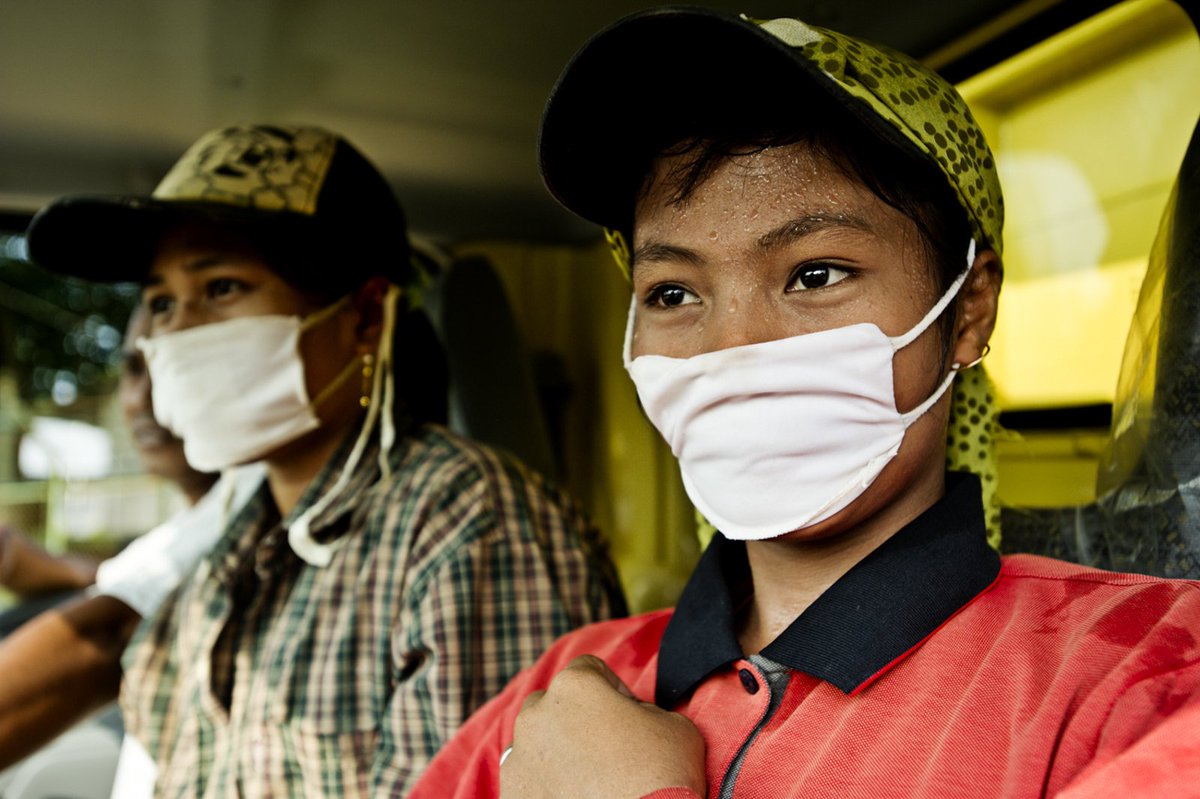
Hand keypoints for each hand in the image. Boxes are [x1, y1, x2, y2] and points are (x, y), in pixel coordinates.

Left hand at [500, 655, 705, 798]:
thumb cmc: (661, 777)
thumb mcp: (675, 725)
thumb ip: (646, 708)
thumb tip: (634, 716)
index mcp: (574, 686)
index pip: (589, 669)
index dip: (613, 689)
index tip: (627, 714)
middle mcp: (536, 715)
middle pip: (554, 702)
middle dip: (576, 717)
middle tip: (606, 746)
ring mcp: (519, 756)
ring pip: (535, 741)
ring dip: (557, 750)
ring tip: (588, 777)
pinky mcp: (512, 794)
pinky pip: (528, 778)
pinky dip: (546, 784)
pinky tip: (574, 795)